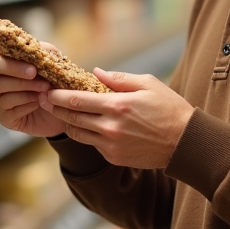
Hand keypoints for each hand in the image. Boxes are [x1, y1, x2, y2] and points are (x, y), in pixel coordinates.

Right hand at [0, 44, 65, 137]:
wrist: (63, 109)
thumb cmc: (54, 83)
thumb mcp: (54, 64)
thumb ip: (46, 53)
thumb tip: (39, 49)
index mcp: (5, 65)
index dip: (10, 64)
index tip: (33, 68)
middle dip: (15, 75)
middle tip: (35, 76)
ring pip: (2, 95)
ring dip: (26, 91)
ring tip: (44, 90)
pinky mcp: (5, 118)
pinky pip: (10, 111)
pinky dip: (27, 105)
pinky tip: (39, 103)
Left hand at [39, 68, 193, 168]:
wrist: (185, 142)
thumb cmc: (169, 108)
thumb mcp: (148, 84)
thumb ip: (119, 78)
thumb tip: (95, 72)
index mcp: (117, 106)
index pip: (77, 100)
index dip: (58, 96)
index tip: (47, 90)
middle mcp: (110, 127)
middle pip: (72, 118)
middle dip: (55, 108)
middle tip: (44, 99)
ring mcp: (111, 145)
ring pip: (78, 133)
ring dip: (66, 123)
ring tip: (59, 112)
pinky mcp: (114, 157)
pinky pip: (92, 144)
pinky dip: (85, 134)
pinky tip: (83, 125)